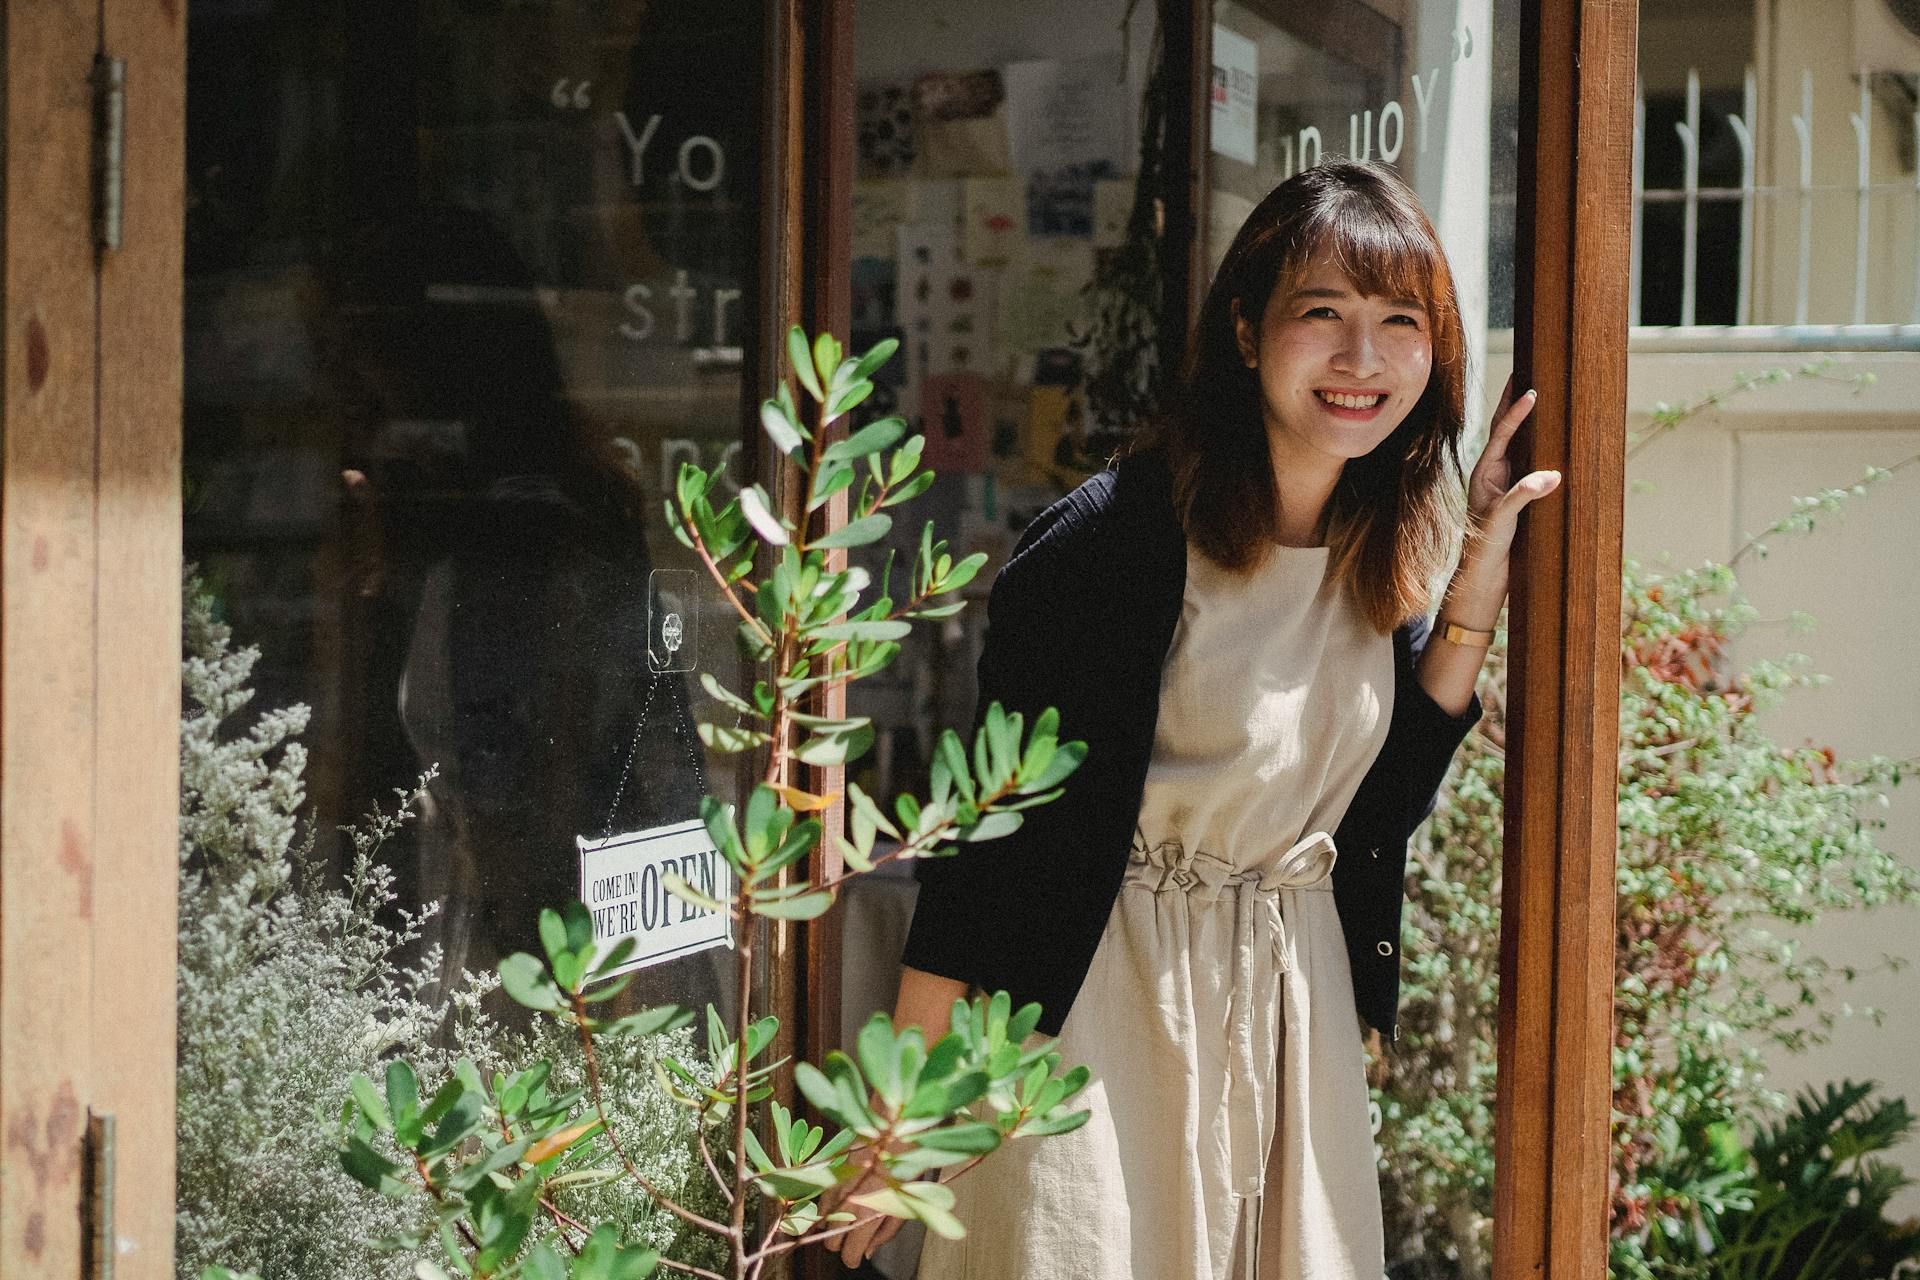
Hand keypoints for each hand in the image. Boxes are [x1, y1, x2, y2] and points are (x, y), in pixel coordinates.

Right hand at [830, 1143, 906, 1268]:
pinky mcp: (829, 1176)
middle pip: (831, 1243)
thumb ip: (886, 1231)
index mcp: (868, 1214)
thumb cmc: (904, 1165)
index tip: (857, 1256)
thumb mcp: (905, 1202)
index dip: (853, 1258)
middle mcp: (847, 1204)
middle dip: (843, 1244)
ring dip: (833, 1227)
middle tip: (855, 1237)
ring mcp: (835, 1190)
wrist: (890, 1129)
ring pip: (822, 1225)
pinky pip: (819, 1204)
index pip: (849, 1253)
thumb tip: (868, 1251)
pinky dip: (826, 1209)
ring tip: (848, 1220)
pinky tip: (840, 1204)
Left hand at [1467, 376, 1562, 552]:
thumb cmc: (1484, 548)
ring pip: (1521, 447)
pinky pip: (1533, 466)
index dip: (1516, 412)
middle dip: (1517, 405)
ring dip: (1532, 423)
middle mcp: (1494, 474)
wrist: (1482, 578)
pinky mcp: (1519, 498)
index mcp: (1484, 473)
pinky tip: (1555, 441)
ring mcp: (1506, 484)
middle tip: (1528, 376)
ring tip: (1543, 397)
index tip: (1530, 390)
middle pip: (1508, 432)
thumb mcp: (1502, 520)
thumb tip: (1553, 475)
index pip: (1502, 434)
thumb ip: (1522, 495)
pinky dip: (1543, 449)